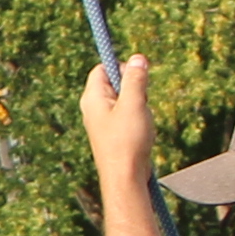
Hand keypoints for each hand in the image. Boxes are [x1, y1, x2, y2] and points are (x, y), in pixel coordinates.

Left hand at [79, 57, 156, 184]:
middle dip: (133, 89)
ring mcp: (103, 122)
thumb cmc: (126, 141)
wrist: (125, 177)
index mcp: (92, 98)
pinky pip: (127, 116)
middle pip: (115, 84)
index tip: (137, 78)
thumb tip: (138, 58)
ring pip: (124, 101)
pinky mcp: (113, 134)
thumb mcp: (134, 103)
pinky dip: (138, 119)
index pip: (102, 69)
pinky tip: (141, 133)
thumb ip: (135, 79)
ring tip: (140, 122)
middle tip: (140, 103)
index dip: (121, 68)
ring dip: (138, 106)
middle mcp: (93, 108)